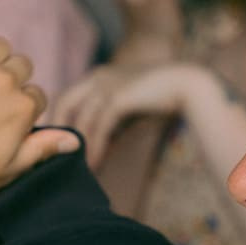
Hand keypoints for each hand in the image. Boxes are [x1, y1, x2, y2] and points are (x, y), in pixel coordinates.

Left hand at [46, 62, 207, 164]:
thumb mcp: (128, 111)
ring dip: (78, 145)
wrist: (189, 85)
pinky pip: (99, 126)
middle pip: (64, 103)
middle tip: (56, 155)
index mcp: (98, 76)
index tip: (56, 144)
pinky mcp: (120, 97)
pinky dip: (95, 147)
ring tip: (76, 168)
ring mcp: (108, 85)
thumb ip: (109, 126)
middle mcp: (98, 76)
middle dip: (59, 130)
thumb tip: (94, 151)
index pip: (66, 97)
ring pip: (81, 118)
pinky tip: (94, 164)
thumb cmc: (160, 99)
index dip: (59, 121)